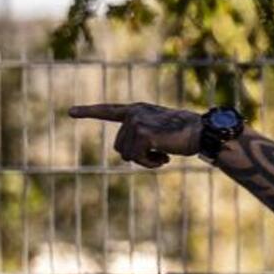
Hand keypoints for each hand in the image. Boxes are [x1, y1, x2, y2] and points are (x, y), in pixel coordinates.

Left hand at [68, 100, 205, 167]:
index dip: (89, 111)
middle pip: (120, 147)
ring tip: (163, 153)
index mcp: (137, 110)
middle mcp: (134, 113)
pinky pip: (136, 158)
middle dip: (138, 155)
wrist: (202, 132)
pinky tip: (164, 156)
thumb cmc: (185, 135)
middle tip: (159, 153)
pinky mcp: (143, 133)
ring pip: (127, 155)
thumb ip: (141, 136)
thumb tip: (126, 152)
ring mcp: (137, 122)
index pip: (109, 110)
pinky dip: (150, 163)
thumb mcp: (160, 132)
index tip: (70, 112)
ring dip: (145, 160)